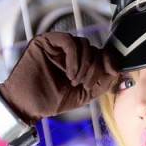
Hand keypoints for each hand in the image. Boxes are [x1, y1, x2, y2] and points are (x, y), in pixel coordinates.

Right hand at [0, 30, 119, 124]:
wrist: (27, 105)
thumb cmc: (52, 100)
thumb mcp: (85, 94)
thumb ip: (102, 82)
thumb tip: (117, 67)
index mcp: (79, 62)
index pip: (101, 53)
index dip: (109, 61)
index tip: (112, 73)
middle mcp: (69, 51)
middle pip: (94, 49)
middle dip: (95, 68)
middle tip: (86, 85)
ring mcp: (57, 45)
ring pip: (84, 43)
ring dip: (85, 65)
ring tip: (75, 82)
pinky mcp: (46, 41)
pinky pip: (69, 41)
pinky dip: (75, 57)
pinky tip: (70, 73)